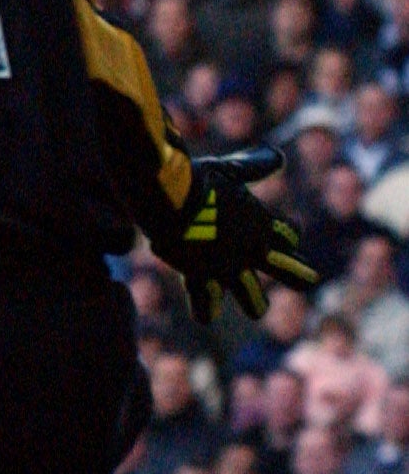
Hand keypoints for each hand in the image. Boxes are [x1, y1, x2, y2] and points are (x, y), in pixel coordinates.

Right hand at [149, 147, 319, 321]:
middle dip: (299, 276)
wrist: (166, 201)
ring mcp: (227, 269)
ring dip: (254, 304)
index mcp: (263, 223)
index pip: (291, 235)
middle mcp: (252, 251)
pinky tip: (205, 316)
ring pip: (254, 301)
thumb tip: (276, 157)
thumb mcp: (228, 168)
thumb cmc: (197, 180)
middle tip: (307, 280)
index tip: (286, 230)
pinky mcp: (200, 278)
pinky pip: (205, 304)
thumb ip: (254, 165)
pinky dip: (205, 309)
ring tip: (256, 308)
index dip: (289, 233)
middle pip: (291, 273)